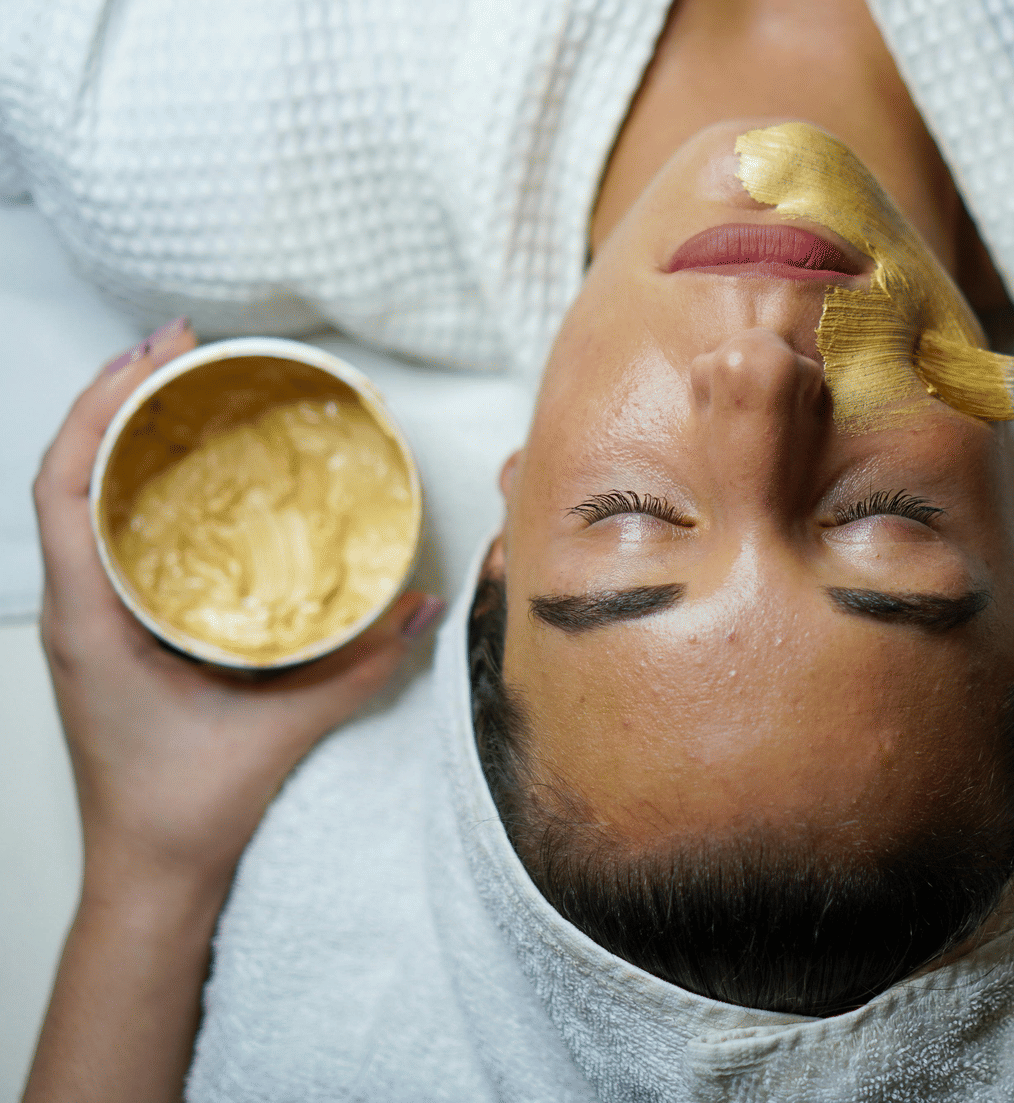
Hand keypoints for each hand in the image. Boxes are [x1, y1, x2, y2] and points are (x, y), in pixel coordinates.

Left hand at [34, 320, 443, 890]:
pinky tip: (183, 477)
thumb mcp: (281, 729)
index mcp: (89, 619)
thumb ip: (358, 666)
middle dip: (114, 398)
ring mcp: (84, 621)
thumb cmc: (184, 810)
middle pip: (67, 474)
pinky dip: (133, 489)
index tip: (157, 355)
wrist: (148, 874)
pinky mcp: (107, 635)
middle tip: (181, 349)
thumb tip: (421, 605)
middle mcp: (73, 610)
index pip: (63, 485)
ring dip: (120, 438)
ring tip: (178, 391)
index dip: (100, 406)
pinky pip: (105, 538)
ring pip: (79, 503)